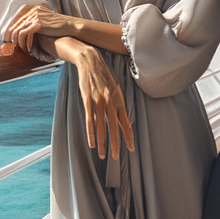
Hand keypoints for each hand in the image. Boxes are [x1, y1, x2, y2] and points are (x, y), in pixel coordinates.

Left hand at [4, 3, 76, 53]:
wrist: (70, 26)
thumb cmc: (58, 27)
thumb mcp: (45, 22)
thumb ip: (35, 23)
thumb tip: (24, 31)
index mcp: (34, 9)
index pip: (17, 19)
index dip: (11, 30)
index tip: (9, 39)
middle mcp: (33, 11)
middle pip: (15, 24)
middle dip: (11, 37)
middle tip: (11, 45)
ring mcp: (35, 16)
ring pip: (18, 30)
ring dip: (18, 42)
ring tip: (21, 49)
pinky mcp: (38, 23)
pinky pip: (25, 34)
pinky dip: (25, 42)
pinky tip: (28, 49)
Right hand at [59, 38, 134, 160]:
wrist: (90, 61)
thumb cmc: (103, 76)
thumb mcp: (115, 88)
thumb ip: (118, 103)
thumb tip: (122, 118)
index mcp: (119, 100)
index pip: (126, 122)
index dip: (129, 136)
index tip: (131, 148)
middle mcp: (111, 102)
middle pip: (114, 127)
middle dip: (115, 143)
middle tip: (115, 157)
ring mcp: (99, 101)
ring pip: (101, 126)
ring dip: (103, 142)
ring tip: (103, 155)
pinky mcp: (87, 100)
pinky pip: (90, 120)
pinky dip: (91, 133)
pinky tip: (92, 143)